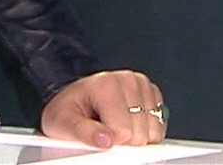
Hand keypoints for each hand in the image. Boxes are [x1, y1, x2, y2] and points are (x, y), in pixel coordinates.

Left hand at [39, 69, 166, 147]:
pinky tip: (128, 124)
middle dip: (123, 141)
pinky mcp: (153, 93)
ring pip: (152, 132)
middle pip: (139, 134)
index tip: (98, 136)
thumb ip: (83, 132)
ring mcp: (142, 84)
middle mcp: (127, 79)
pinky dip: (146, 133)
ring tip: (114, 125)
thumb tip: (105, 141)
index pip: (123, 132)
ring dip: (135, 137)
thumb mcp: (63, 122)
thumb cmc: (68, 110)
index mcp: (105, 84)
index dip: (110, 142)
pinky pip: (159, 127)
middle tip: (104, 129)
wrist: (74, 98)